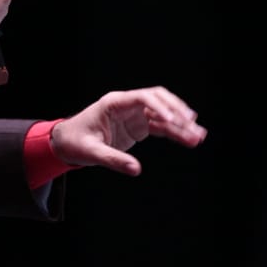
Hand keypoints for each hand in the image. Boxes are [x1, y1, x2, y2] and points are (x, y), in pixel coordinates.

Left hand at [49, 86, 206, 176]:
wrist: (67, 142)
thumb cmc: (75, 142)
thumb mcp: (90, 153)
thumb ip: (113, 160)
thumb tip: (135, 169)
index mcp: (114, 104)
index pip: (142, 98)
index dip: (159, 106)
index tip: (171, 120)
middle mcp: (127, 106)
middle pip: (158, 99)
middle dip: (176, 110)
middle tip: (192, 124)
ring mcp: (134, 115)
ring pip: (163, 114)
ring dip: (181, 124)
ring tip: (199, 136)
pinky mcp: (139, 126)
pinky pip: (161, 127)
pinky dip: (176, 133)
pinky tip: (190, 140)